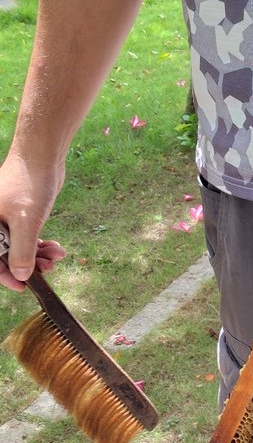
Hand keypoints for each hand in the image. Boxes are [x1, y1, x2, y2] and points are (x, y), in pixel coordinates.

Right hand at [0, 150, 64, 290]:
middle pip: (5, 255)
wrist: (41, 156)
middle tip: (49, 268)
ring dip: (39, 256)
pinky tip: (57, 248)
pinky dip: (41, 245)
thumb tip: (20, 275)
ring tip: (57, 256)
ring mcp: (5, 220)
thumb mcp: (25, 222)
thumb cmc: (28, 185)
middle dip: (28, 264)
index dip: (5, 276)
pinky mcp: (20, 216)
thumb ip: (21, 251)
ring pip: (19, 248)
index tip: (23, 286)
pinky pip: (28, 238)